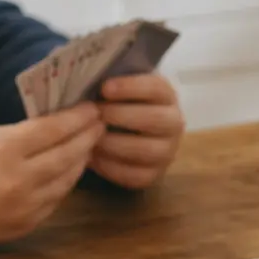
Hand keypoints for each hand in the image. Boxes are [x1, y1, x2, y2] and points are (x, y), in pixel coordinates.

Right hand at [0, 103, 103, 246]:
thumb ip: (24, 134)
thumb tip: (62, 125)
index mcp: (5, 151)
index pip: (53, 130)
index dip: (77, 118)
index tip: (92, 109)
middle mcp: (19, 180)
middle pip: (67, 155)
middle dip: (87, 138)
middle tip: (100, 125)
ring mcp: (25, 206)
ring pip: (67, 180)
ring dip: (81, 161)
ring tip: (89, 146)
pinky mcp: (27, 224)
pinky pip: (56, 200)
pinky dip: (66, 183)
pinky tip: (71, 171)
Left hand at [91, 74, 184, 189]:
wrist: (123, 130)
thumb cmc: (115, 102)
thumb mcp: (116, 87)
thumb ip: (107, 83)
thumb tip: (84, 82)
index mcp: (166, 96)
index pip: (156, 88)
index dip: (131, 87)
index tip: (104, 88)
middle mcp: (174, 123)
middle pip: (155, 119)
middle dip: (121, 116)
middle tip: (95, 115)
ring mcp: (167, 151)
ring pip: (147, 150)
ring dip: (115, 144)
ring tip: (91, 138)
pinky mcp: (156, 174)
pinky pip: (138, 175)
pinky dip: (113, 168)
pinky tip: (93, 158)